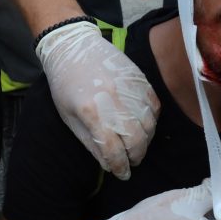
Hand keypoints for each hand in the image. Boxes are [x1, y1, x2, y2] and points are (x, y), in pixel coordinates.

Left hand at [36, 20, 158, 179]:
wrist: (74, 46)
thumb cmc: (66, 84)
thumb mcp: (69, 116)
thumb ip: (89, 141)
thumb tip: (108, 163)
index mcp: (91, 112)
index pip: (112, 149)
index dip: (119, 166)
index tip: (122, 173)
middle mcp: (113, 100)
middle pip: (135, 140)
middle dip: (136, 156)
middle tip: (132, 162)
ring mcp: (129, 88)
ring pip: (149, 125)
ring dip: (146, 141)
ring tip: (138, 147)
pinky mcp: (140, 79)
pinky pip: (154, 106)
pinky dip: (152, 120)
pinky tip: (144, 126)